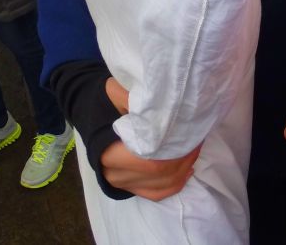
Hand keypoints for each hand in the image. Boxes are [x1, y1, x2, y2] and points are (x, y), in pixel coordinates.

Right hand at [100, 77, 201, 200]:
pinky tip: (188, 171)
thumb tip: (163, 99)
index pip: (151, 161)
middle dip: (183, 159)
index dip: (176, 151)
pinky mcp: (129, 186)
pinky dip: (174, 184)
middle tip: (197, 140)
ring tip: (194, 150)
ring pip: (161, 186)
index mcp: (110, 152)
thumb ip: (135, 98)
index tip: (191, 134)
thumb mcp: (116, 93)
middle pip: (159, 174)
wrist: (88, 112)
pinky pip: (156, 193)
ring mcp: (122, 183)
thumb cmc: (104, 102)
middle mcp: (115, 174)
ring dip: (183, 170)